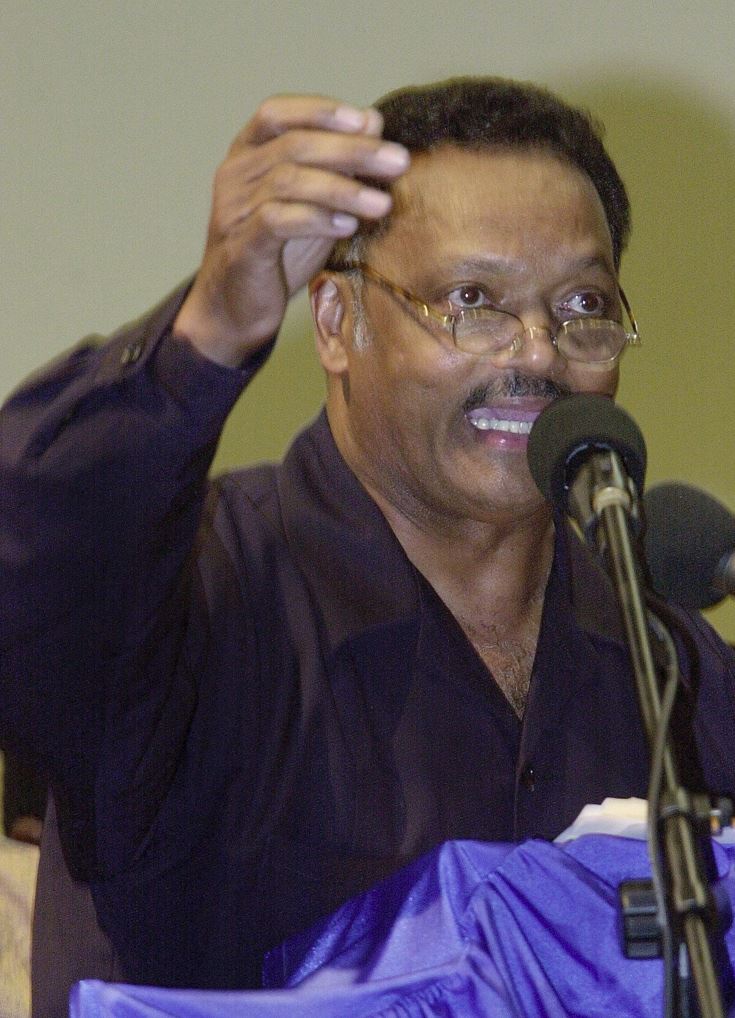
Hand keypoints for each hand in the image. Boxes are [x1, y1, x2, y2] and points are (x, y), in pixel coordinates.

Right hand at [174, 95, 409, 366]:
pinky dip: (317, 219)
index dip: (319, 111)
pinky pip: (278, 220)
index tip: (367, 120)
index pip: (275, 113)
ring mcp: (233, 209)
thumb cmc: (277, 252)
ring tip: (382, 203)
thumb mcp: (311, 203)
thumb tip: (373, 120)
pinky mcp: (241, 245)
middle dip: (352, 150)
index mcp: (245, 154)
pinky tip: (348, 226)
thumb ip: (336, 165)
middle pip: (293, 145)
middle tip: (398, 161)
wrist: (236, 308)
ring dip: (343, 190)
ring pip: (289, 181)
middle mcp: (234, 174)